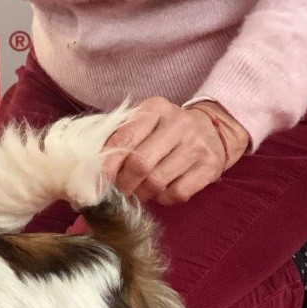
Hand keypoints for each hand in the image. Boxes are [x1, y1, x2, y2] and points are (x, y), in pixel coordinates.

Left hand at [103, 97, 250, 204]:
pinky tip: (161, 192)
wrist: (215, 129)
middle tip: (118, 191)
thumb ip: (120, 138)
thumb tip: (91, 168)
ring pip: (157, 182)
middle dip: (123, 184)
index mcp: (156, 109)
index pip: (125, 138)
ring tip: (139, 191)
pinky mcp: (209, 167)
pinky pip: (177, 193)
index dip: (108, 164)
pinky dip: (163, 198)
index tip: (98, 181)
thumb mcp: (146, 122)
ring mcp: (196, 146)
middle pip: (140, 164)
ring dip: (142, 194)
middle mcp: (178, 124)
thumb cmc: (167, 130)